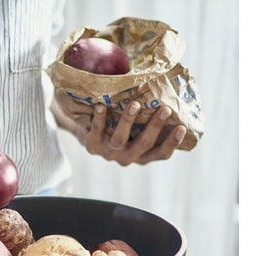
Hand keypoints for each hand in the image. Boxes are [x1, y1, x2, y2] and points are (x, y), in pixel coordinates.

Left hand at [53, 99, 185, 165]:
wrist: (88, 130)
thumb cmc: (121, 123)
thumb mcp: (139, 124)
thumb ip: (153, 115)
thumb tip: (175, 84)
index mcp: (143, 154)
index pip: (161, 154)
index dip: (172, 143)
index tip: (182, 127)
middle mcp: (127, 157)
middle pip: (144, 144)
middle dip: (155, 127)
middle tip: (166, 109)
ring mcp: (109, 153)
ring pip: (120, 139)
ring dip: (128, 121)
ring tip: (135, 104)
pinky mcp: (92, 147)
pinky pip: (96, 133)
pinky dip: (99, 119)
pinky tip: (101, 105)